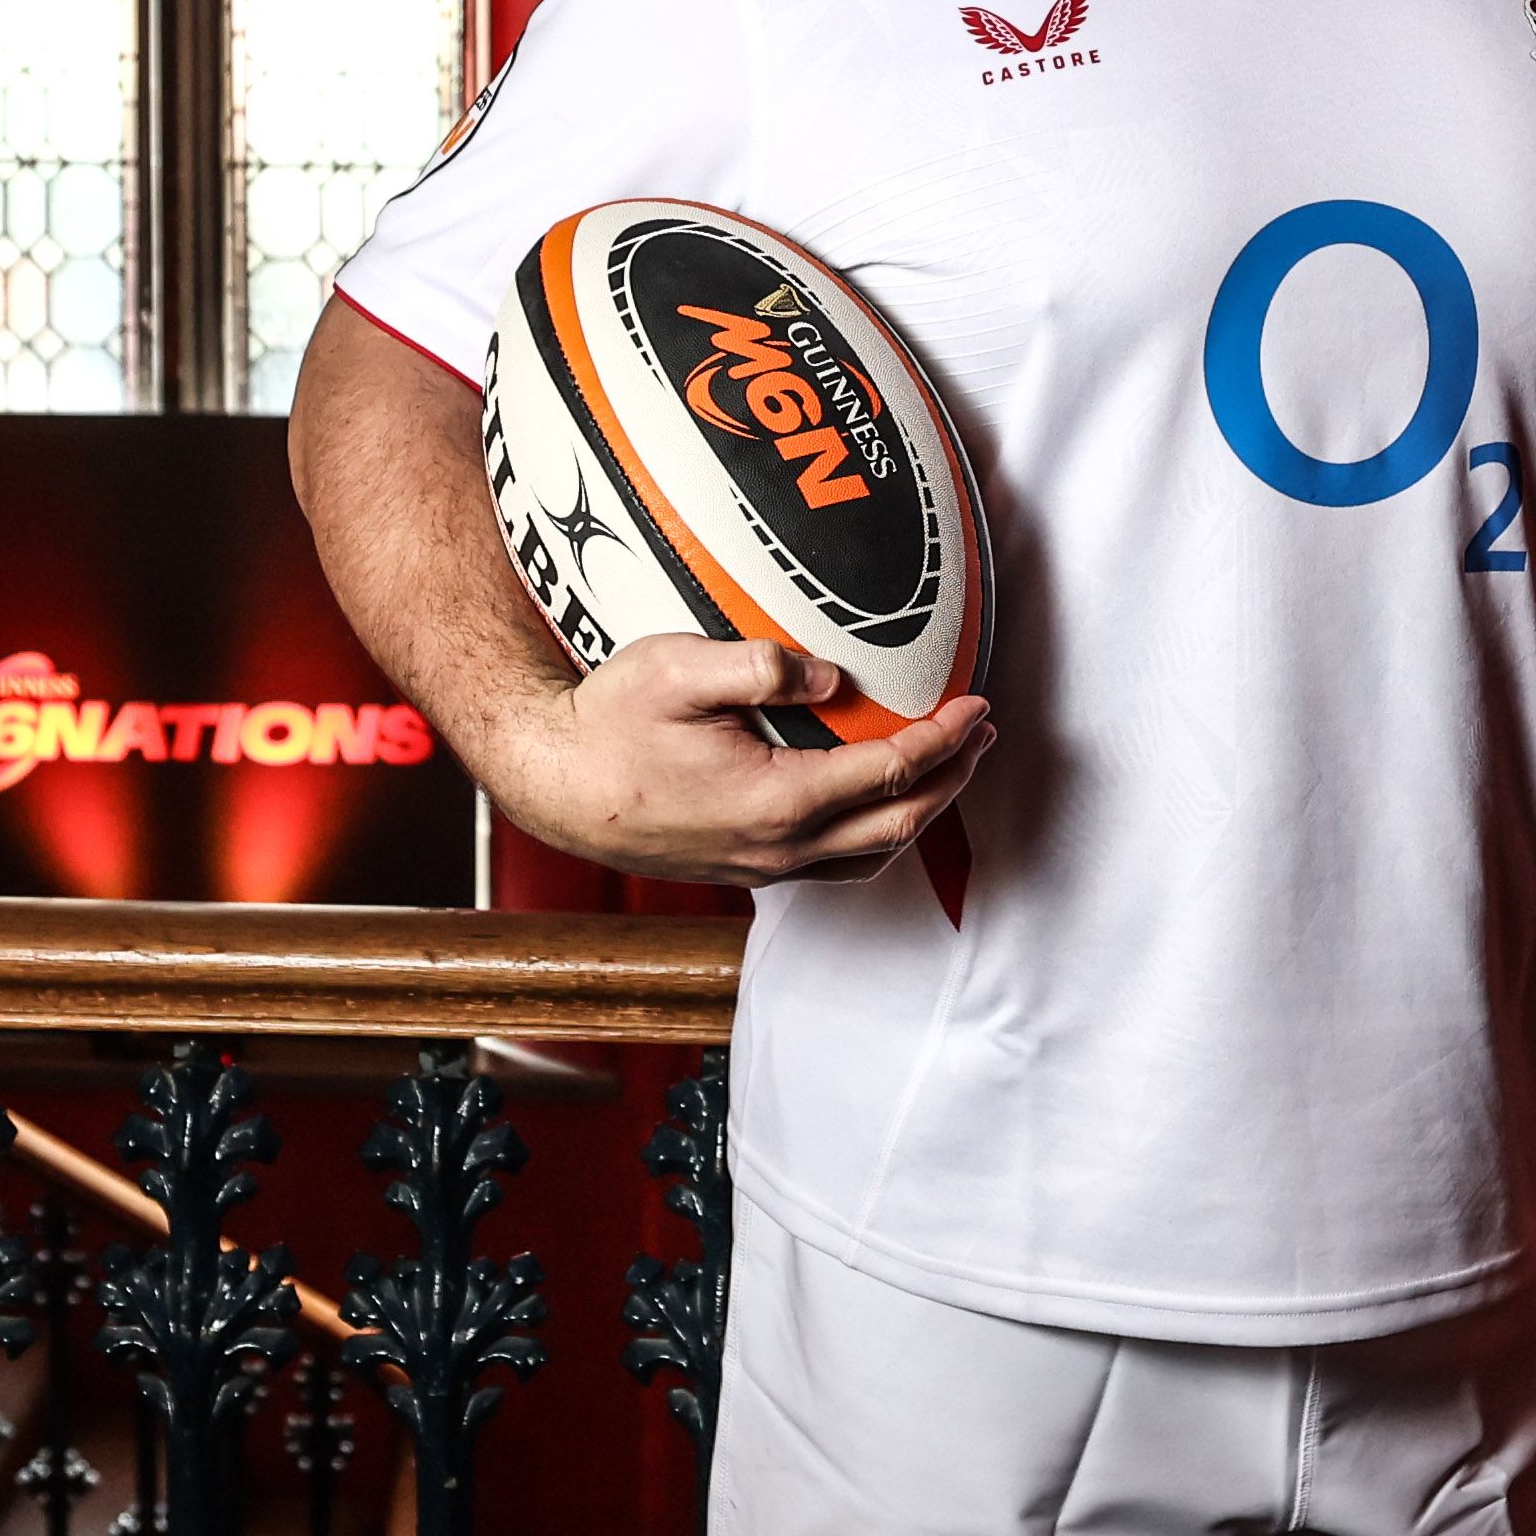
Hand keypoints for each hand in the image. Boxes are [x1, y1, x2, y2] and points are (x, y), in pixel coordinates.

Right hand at [465, 637, 990, 890]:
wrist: (552, 783)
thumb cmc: (607, 722)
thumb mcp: (676, 668)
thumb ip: (761, 665)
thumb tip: (834, 677)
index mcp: (775, 802)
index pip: (888, 775)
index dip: (942, 740)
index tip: (977, 706)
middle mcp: (778, 849)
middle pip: (896, 824)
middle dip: (951, 778)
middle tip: (982, 734)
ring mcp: (761, 868)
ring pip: (870, 855)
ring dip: (920, 811)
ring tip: (948, 768)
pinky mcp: (745, 870)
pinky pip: (835, 865)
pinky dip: (876, 835)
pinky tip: (877, 803)